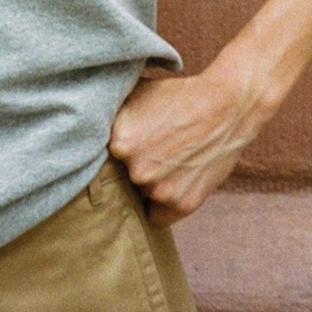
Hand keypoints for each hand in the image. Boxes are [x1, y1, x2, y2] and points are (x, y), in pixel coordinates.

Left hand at [107, 61, 267, 227]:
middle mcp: (135, 169)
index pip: (100, 161)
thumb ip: (110, 112)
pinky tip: (173, 182)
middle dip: (132, 168)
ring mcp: (159, 189)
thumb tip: (86, 121)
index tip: (125, 149)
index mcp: (118, 142)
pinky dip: (162, 206)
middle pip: (120, 180)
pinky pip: (157, 217)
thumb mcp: (136, 94)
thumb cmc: (179, 96)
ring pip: (140, 197)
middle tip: (151, 152)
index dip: (113, 155)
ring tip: (169, 161)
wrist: (225, 106)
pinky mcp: (181, 204)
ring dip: (150, 185)